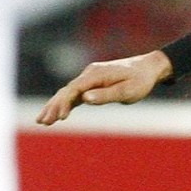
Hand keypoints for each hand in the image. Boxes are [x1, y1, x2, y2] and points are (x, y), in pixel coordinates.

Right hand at [36, 50, 172, 124]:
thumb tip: (85, 98)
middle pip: (66, 91)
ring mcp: (89, 78)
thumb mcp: (128, 90)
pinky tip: (57, 115)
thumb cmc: (140, 80)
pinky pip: (75, 94)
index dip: (64, 103)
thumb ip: (106, 95)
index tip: (59, 117)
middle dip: (53, 106)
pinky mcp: (92, 84)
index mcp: (96, 75)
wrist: (148, 68)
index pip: (74, 89)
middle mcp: (89, 74)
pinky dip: (65, 104)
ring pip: (68, 93)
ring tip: (42, 121)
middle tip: (42, 122)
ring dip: (55, 106)